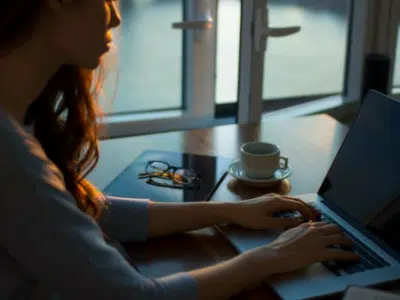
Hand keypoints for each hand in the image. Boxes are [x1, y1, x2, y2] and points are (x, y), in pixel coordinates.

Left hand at [227, 193, 319, 229]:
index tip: (314, 219)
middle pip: (296, 200)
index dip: (307, 212)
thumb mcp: (267, 223)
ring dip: (299, 206)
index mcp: (277, 201)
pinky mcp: (267, 199)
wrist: (234, 211)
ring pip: (290, 200)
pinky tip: (291, 213)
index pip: (298, 204)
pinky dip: (291, 206)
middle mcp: (276, 196)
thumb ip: (284, 222)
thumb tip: (298, 222)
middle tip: (314, 216)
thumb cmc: (249, 218)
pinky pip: (284, 201)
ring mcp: (271, 196)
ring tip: (305, 215)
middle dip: (306, 207)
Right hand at [244, 222, 359, 275]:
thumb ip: (299, 229)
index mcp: (307, 225)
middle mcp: (315, 230)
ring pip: (340, 239)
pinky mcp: (321, 253)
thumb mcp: (290, 231)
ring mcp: (318, 241)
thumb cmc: (279, 245)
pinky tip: (355, 257)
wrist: (276, 254)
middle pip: (335, 228)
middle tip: (345, 239)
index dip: (331, 228)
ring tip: (352, 246)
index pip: (324, 224)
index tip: (334, 232)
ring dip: (348, 243)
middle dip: (342, 233)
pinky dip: (350, 255)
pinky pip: (340, 253)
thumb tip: (304, 227)